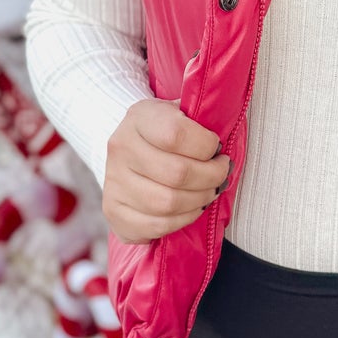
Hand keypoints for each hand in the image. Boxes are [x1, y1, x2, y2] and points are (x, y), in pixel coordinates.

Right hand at [103, 97, 230, 243]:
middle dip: (211, 177)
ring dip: (200, 199)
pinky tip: (192, 207)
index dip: (206, 145)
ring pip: (168, 203)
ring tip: (210, 190)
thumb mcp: (179, 112)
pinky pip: (157, 225)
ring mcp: (114, 182)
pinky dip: (183, 220)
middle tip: (221, 173)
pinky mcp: (114, 211)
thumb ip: (200, 118)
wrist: (130, 151)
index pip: (176, 134)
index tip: (218, 148)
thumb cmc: (164, 132)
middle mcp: (121, 148)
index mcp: (139, 117)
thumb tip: (223, 136)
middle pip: (177, 173)